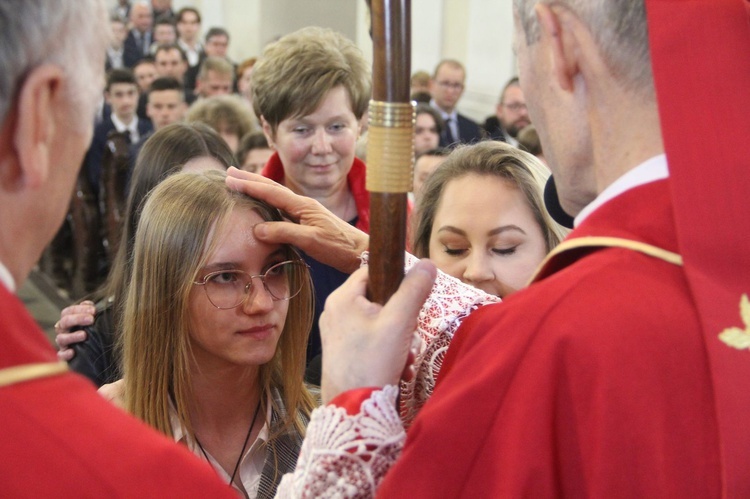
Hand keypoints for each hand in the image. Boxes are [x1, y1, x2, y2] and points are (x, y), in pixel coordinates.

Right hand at [54, 300, 95, 360]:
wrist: (94, 351)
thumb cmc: (92, 331)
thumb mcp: (91, 320)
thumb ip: (90, 311)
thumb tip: (92, 305)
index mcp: (68, 320)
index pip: (68, 311)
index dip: (80, 309)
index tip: (93, 310)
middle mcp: (63, 330)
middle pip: (65, 322)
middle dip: (78, 319)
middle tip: (91, 319)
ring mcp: (63, 343)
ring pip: (61, 338)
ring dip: (72, 336)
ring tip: (84, 335)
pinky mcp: (64, 356)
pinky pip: (60, 355)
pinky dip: (65, 354)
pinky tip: (73, 352)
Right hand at [225, 167, 368, 273]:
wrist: (360, 252)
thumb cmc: (338, 247)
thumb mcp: (310, 241)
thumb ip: (285, 233)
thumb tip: (257, 229)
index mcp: (303, 205)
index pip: (271, 191)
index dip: (249, 185)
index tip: (230, 179)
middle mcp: (303, 204)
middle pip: (272, 187)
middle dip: (250, 179)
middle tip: (229, 172)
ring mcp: (306, 212)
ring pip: (276, 196)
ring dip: (257, 188)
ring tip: (241, 183)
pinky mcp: (308, 221)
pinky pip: (282, 207)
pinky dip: (267, 201)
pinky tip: (263, 205)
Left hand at [319, 260, 436, 403]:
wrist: (352, 411)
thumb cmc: (372, 362)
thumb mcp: (399, 322)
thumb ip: (414, 290)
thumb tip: (428, 263)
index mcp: (342, 298)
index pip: (373, 271)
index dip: (396, 281)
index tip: (412, 299)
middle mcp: (335, 312)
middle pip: (379, 300)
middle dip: (403, 320)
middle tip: (409, 337)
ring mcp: (337, 335)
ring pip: (378, 324)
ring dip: (400, 340)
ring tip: (406, 359)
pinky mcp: (342, 354)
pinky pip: (371, 342)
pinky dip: (389, 353)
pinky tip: (399, 370)